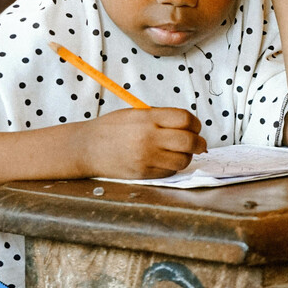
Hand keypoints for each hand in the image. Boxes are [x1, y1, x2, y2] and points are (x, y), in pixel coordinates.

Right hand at [78, 107, 206, 179]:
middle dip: (199, 142)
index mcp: (148, 118)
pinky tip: (167, 160)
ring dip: (188, 156)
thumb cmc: (112, 128)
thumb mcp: (136, 113)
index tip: (195, 126)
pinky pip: (169, 172)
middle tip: (199, 142)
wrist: (87, 147)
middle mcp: (149, 138)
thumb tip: (188, 124)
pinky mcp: (143, 174)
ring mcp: (146, 158)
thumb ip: (161, 117)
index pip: (184, 119)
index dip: (195, 123)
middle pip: (188, 141)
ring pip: (183, 160)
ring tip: (182, 152)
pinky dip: (173, 166)